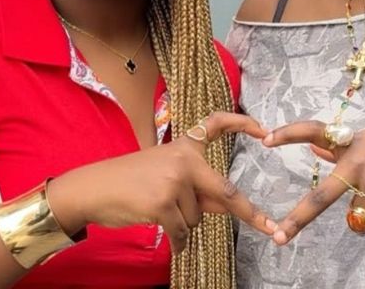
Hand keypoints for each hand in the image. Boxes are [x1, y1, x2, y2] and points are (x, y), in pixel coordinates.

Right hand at [47, 111, 275, 254]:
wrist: (93, 188)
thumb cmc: (129, 182)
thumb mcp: (164, 174)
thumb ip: (198, 188)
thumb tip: (232, 208)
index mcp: (184, 146)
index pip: (215, 124)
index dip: (242, 124)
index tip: (265, 130)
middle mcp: (182, 159)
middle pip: (224, 191)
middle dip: (250, 214)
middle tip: (272, 228)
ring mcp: (173, 181)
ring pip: (196, 218)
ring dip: (182, 223)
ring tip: (155, 209)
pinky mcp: (162, 203)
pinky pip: (182, 233)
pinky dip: (177, 242)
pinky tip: (162, 233)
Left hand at [262, 119, 364, 244]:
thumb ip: (343, 148)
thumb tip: (314, 150)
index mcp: (351, 141)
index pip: (313, 132)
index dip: (288, 135)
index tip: (265, 140)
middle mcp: (357, 163)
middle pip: (321, 197)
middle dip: (298, 219)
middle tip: (280, 237)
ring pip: (357, 213)